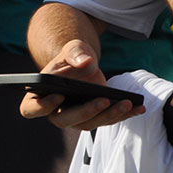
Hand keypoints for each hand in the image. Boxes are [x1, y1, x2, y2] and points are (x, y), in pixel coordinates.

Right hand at [19, 39, 144, 128]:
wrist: (84, 63)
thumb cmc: (72, 58)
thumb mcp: (73, 49)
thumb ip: (75, 53)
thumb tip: (84, 62)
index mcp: (40, 96)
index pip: (32, 108)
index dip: (42, 106)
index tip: (59, 97)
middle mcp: (56, 112)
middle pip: (66, 120)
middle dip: (87, 111)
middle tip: (104, 100)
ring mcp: (77, 117)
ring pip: (91, 123)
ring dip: (110, 115)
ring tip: (128, 103)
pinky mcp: (95, 116)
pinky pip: (109, 119)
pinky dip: (125, 114)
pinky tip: (140, 107)